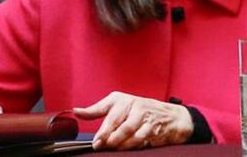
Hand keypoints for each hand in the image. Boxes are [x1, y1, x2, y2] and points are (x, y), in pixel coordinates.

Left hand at [73, 92, 192, 149]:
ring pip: (131, 133)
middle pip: (120, 124)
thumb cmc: (138, 110)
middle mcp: (136, 106)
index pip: (110, 111)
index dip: (102, 128)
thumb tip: (76, 111)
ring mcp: (147, 117)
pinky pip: (141, 139)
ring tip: (113, 147)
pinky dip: (132, 145)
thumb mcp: (118, 105)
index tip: (96, 140)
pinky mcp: (154, 128)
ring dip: (120, 143)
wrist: (170, 116)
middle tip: (100, 146)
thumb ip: (97, 110)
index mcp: (124, 100)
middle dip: (109, 137)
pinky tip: (127, 147)